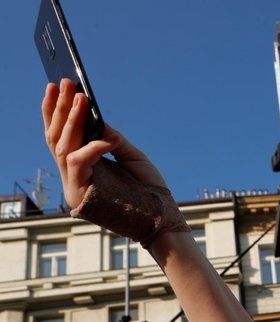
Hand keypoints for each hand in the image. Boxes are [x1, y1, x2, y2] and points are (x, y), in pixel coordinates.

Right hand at [43, 80, 164, 205]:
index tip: (61, 85)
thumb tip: (95, 117)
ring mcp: (74, 185)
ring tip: (81, 97)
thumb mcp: (131, 157)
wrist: (162, 220)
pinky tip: (110, 138)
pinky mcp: (79, 194)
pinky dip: (93, 147)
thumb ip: (111, 139)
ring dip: (70, 119)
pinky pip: (77, 162)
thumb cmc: (150, 191)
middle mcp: (74, 174)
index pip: (62, 135)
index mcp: (84, 166)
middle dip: (59, 108)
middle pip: (56, 137)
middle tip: (64, 81)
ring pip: (62, 146)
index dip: (57, 111)